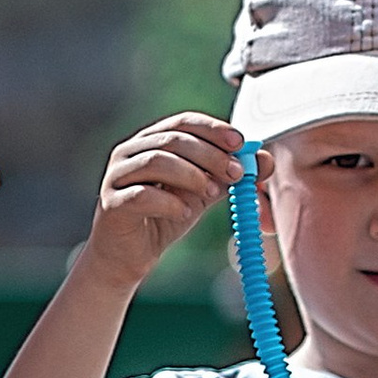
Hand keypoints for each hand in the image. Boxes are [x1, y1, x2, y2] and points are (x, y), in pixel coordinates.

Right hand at [85, 115, 249, 290]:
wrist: (128, 256)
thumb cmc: (162, 217)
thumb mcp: (202, 194)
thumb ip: (229, 177)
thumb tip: (265, 161)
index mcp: (151, 141)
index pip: (183, 122)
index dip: (213, 129)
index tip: (240, 143)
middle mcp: (130, 152)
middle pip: (172, 139)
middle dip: (210, 154)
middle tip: (236, 172)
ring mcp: (117, 176)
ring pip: (156, 161)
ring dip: (191, 175)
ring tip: (212, 194)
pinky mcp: (111, 203)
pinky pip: (141, 195)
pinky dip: (168, 202)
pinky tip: (184, 214)